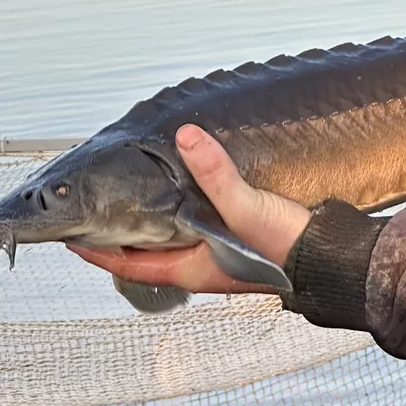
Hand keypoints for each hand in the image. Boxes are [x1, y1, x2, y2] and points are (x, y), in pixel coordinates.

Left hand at [66, 124, 310, 295]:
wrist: (333, 260)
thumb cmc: (288, 248)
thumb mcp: (246, 209)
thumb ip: (215, 175)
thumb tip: (187, 137)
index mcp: (193, 268)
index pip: (130, 266)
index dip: (98, 254)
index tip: (72, 239)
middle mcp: (202, 267)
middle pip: (146, 254)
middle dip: (119, 235)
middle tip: (95, 211)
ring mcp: (221, 258)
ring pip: (171, 243)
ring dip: (149, 225)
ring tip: (129, 198)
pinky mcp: (239, 244)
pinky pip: (197, 231)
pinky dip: (178, 216)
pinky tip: (180, 195)